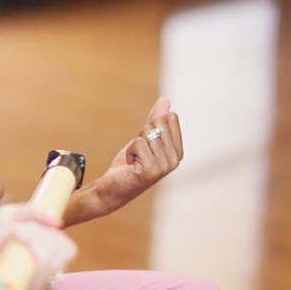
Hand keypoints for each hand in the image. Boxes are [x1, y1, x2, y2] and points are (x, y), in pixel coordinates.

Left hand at [0, 202, 76, 289]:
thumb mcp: (6, 217)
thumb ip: (31, 212)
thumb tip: (57, 220)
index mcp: (43, 250)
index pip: (66, 247)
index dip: (53, 236)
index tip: (23, 229)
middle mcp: (44, 271)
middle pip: (64, 256)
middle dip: (41, 241)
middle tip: (16, 236)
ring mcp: (37, 288)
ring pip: (54, 273)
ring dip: (32, 255)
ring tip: (9, 250)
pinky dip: (23, 275)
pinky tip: (7, 270)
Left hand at [63, 96, 183, 226]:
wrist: (112, 188)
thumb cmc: (129, 164)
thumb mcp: (143, 139)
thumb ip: (155, 120)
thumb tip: (165, 100)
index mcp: (178, 151)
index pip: (170, 117)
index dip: (151, 126)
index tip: (146, 144)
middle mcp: (176, 159)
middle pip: (157, 123)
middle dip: (142, 134)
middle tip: (138, 153)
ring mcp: (165, 166)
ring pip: (147, 132)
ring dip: (135, 144)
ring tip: (135, 160)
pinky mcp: (152, 170)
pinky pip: (138, 143)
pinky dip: (130, 151)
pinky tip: (131, 165)